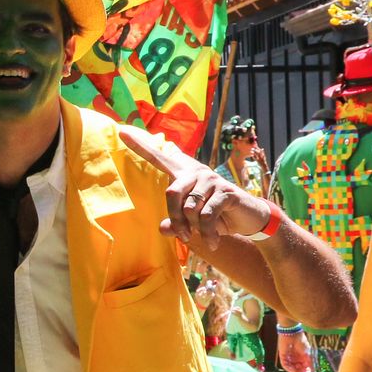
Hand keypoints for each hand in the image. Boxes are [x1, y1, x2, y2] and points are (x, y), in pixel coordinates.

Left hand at [121, 128, 274, 249]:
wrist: (250, 220)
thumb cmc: (216, 217)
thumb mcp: (192, 223)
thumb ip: (175, 224)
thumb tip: (163, 229)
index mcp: (183, 174)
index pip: (159, 156)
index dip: (141, 145)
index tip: (121, 130)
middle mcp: (196, 172)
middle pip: (172, 192)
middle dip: (176, 219)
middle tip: (184, 237)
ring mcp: (212, 180)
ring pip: (190, 207)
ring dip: (194, 228)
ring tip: (204, 237)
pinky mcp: (226, 192)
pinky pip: (206, 215)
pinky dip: (207, 232)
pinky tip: (214, 240)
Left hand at [278, 331, 313, 371]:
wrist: (293, 334)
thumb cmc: (301, 342)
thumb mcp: (308, 354)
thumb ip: (309, 363)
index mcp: (301, 357)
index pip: (304, 367)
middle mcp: (295, 359)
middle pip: (297, 369)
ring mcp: (289, 358)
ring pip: (291, 368)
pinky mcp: (282, 356)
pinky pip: (285, 365)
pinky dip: (289, 369)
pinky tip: (293, 371)